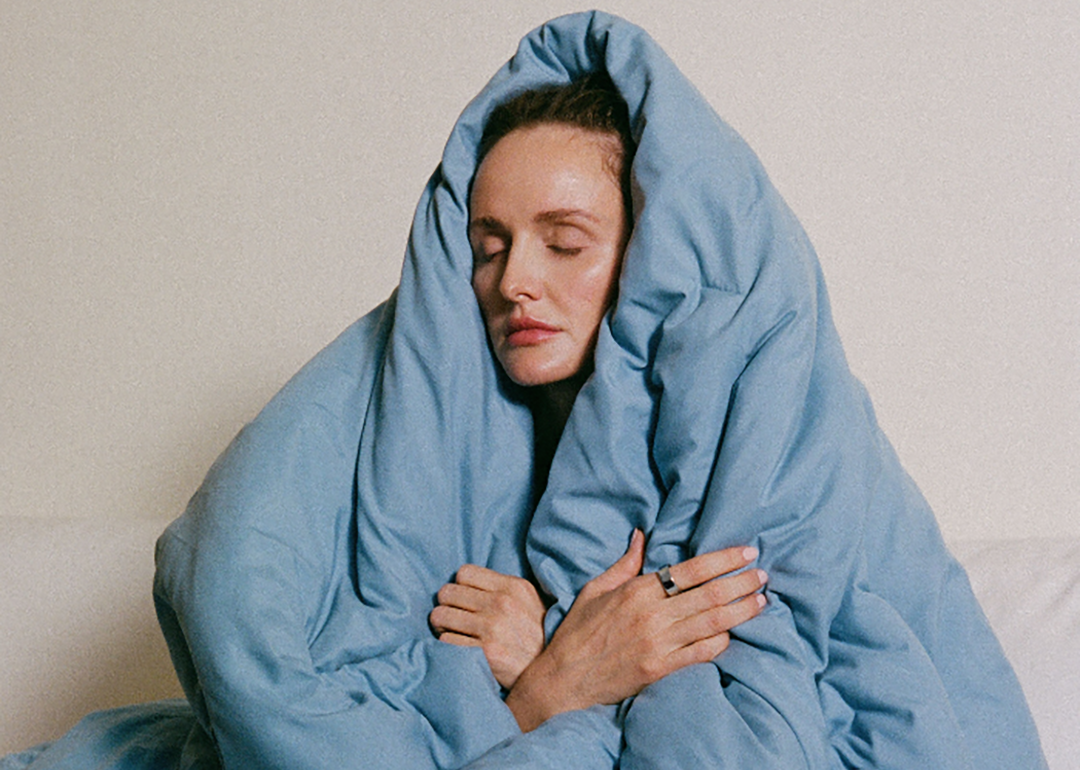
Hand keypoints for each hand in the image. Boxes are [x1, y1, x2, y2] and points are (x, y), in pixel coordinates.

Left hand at [429, 564, 546, 688]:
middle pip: (447, 592)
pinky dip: (448, 646)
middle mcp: (501, 603)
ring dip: (443, 626)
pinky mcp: (484, 653)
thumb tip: (466, 585)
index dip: (460, 587)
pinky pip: (445, 641)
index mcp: (512, 586)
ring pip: (439, 615)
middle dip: (447, 605)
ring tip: (453, 633)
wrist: (553, 672)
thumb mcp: (529, 601)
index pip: (463, 573)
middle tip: (454, 618)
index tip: (465, 600)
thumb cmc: (538, 636)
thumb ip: (502, 589)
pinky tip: (460, 650)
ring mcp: (492, 628)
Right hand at [505, 530, 765, 730]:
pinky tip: (735, 633)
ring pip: (712, 622)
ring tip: (762, 600)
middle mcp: (651, 615)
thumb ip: (624, 563)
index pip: (691, 569)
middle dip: (741, 582)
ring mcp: (658, 643)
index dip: (724, 559)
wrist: (564, 680)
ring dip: (742, 610)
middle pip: (709, 594)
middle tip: (763, 574)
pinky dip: (722, 641)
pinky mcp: (661, 669)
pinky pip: (702, 653)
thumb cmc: (578, 632)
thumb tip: (641, 534)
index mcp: (636, 590)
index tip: (747, 551)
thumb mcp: (595, 589)